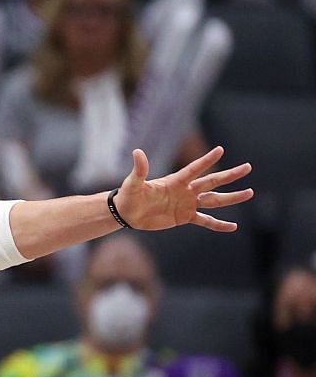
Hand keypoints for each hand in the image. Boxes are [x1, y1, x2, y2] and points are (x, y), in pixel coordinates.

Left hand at [112, 145, 252, 231]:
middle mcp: (185, 190)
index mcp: (175, 181)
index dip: (206, 160)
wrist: (127, 213)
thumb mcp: (133, 183)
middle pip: (212, 181)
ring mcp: (187, 204)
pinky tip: (233, 226)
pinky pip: (206, 220)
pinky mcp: (185, 217)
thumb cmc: (129, 196)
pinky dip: (218, 224)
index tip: (220, 149)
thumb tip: (137, 152)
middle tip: (247, 167)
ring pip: (214, 200)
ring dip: (231, 197)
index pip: (194, 169)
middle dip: (230, 175)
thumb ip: (140, 170)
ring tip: (249, 193)